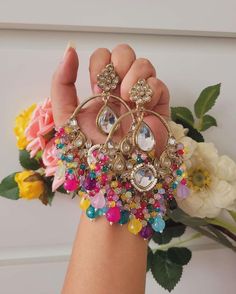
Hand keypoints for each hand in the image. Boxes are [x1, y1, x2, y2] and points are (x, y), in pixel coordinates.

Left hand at [51, 44, 169, 153]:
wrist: (113, 174)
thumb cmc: (88, 151)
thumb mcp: (65, 117)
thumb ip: (61, 83)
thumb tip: (70, 49)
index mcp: (101, 90)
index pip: (103, 58)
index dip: (100, 64)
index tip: (96, 89)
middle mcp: (122, 90)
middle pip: (125, 53)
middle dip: (118, 62)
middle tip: (112, 88)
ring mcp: (141, 98)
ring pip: (144, 64)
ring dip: (134, 75)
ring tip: (126, 99)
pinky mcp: (158, 109)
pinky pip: (159, 85)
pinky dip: (150, 91)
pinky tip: (140, 108)